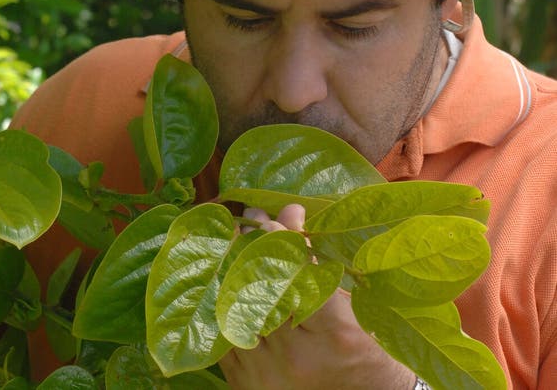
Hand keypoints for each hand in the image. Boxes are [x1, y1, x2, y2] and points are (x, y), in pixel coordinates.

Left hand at [219, 204, 414, 389]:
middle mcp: (297, 358)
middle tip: (253, 218)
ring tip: (237, 239)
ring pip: (239, 307)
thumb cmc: (361, 344)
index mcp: (335, 335)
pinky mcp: (244, 384)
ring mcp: (267, 375)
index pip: (300, 274)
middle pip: (264, 287)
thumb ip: (316, 258)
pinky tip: (228, 275)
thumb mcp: (349, 300)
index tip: (280, 217)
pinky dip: (224, 301)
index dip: (286, 240)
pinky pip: (223, 332)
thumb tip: (289, 211)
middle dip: (255, 245)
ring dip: (234, 267)